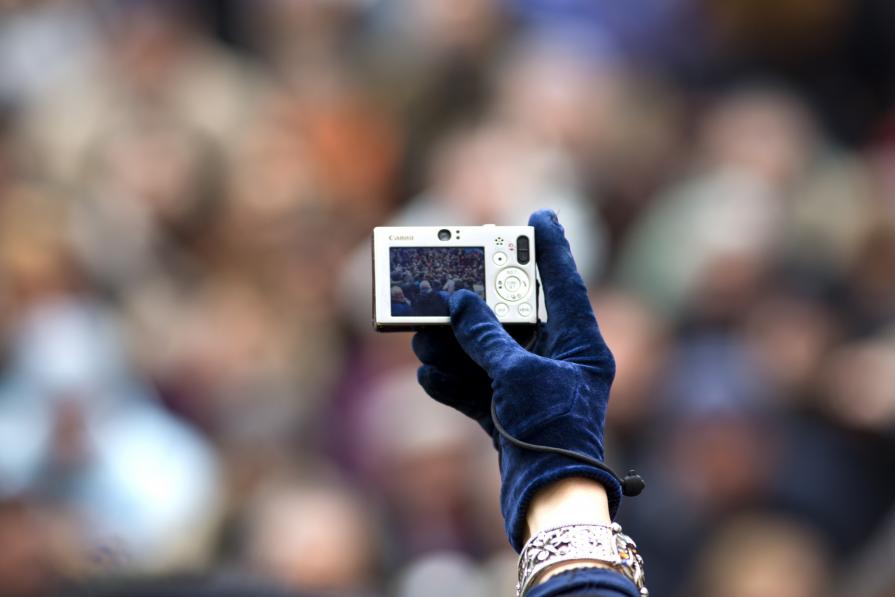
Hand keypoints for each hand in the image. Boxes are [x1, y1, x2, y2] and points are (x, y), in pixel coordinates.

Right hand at [413, 209, 620, 550]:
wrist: (550, 505)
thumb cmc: (551, 436)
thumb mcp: (517, 376)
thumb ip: (486, 336)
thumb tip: (459, 303)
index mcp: (580, 345)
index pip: (565, 283)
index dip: (551, 246)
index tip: (539, 214)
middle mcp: (559, 363)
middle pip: (514, 318)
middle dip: (476, 306)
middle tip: (449, 280)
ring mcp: (534, 391)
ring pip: (487, 353)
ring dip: (453, 346)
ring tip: (421, 336)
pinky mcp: (511, 417)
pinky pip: (477, 388)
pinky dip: (452, 382)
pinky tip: (428, 374)